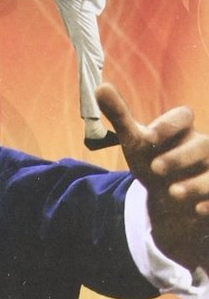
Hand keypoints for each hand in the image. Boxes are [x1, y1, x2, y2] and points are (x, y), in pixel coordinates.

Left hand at [96, 83, 208, 270]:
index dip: (168, 125)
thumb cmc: (153, 160)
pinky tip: (197, 210)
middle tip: (155, 168)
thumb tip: (100, 88)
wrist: (168, 196)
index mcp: (182, 130)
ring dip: (195, 184)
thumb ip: (120, 116)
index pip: (183, 116)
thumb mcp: (135, 141)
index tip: (148, 137)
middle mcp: (202, 147)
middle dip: (180, 157)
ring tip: (172, 192)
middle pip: (203, 145)